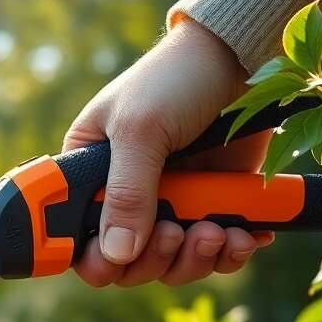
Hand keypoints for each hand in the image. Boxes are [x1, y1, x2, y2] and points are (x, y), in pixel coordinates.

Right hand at [64, 19, 275, 287]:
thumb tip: (117, 255)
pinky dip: (229, 253)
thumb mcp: (140, 131)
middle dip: (154, 258)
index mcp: (92, 178)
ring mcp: (173, 207)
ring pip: (173, 265)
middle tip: (174, 232)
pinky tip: (244, 236)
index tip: (115, 262)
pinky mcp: (213, 208)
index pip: (78, 241)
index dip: (93, 260)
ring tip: (215, 231)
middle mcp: (127, 199)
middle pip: (128, 264)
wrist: (239, 56)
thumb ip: (126, 194)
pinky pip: (215, 253)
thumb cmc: (174, 80)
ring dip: (194, 259)